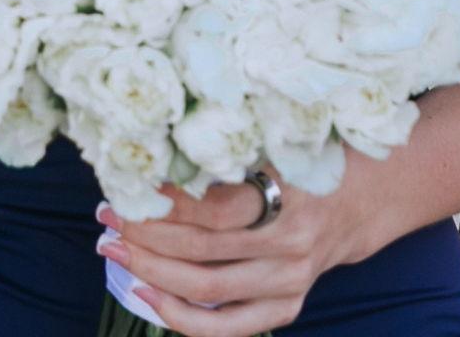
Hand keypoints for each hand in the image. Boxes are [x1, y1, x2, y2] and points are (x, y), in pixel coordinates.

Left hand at [101, 167, 376, 334]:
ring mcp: (289, 282)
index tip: (125, 184)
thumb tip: (147, 147)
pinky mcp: (287, 307)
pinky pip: (230, 326)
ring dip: (152, 270)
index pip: (213, 210)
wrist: (353, 200)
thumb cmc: (294, 160)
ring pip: (208, 288)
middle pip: (203, 250)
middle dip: (145, 234)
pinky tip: (146, 295)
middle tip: (106, 215)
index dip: (164, 202)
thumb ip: (220, 148)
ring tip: (112, 248)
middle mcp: (289, 245)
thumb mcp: (267, 141)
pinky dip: (184, 317)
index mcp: (285, 196)